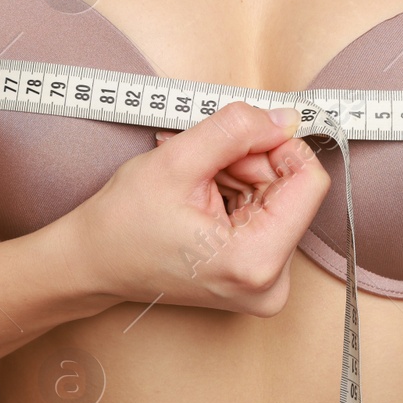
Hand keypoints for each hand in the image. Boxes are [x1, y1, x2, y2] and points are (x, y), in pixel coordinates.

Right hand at [62, 101, 329, 316]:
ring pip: (280, 198)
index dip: (277, 146)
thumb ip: (237, 130)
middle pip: (293, 190)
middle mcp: (272, 283)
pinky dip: (238, 196)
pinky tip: (202, 201)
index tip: (237, 140)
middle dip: (250, 164)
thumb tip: (286, 117)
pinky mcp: (258, 279)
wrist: (93, 263)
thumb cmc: (123, 223)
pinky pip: (269, 216)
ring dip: (241, 177)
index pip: (310, 181)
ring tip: (196, 186)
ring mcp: (267, 285)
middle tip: (203, 168)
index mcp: (256, 260)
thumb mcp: (178, 160)